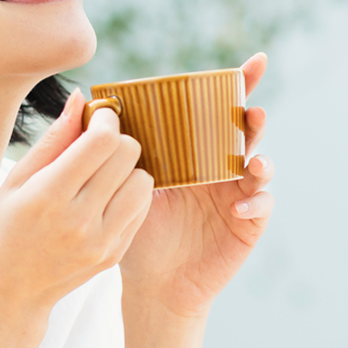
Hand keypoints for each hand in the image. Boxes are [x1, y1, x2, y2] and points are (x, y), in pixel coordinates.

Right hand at [0, 92, 154, 335]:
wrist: (8, 295)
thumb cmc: (3, 232)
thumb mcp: (15, 182)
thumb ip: (53, 140)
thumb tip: (82, 97)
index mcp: (48, 196)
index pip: (102, 142)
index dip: (106, 120)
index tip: (98, 117)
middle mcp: (79, 220)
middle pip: (128, 155)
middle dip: (118, 140)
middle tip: (99, 145)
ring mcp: (100, 242)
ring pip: (144, 181)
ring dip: (129, 169)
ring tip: (103, 174)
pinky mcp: (114, 255)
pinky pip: (141, 209)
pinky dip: (130, 195)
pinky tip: (106, 198)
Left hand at [120, 53, 274, 320]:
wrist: (152, 286)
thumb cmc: (135, 231)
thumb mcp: (122, 183)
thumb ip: (113, 146)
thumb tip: (85, 97)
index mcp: (197, 151)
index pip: (220, 112)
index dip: (242, 85)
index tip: (254, 62)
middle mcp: (222, 168)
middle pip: (247, 134)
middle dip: (254, 119)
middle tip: (252, 112)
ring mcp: (239, 195)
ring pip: (262, 166)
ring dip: (261, 158)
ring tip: (253, 159)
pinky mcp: (247, 224)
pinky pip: (261, 206)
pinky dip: (256, 201)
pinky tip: (240, 205)